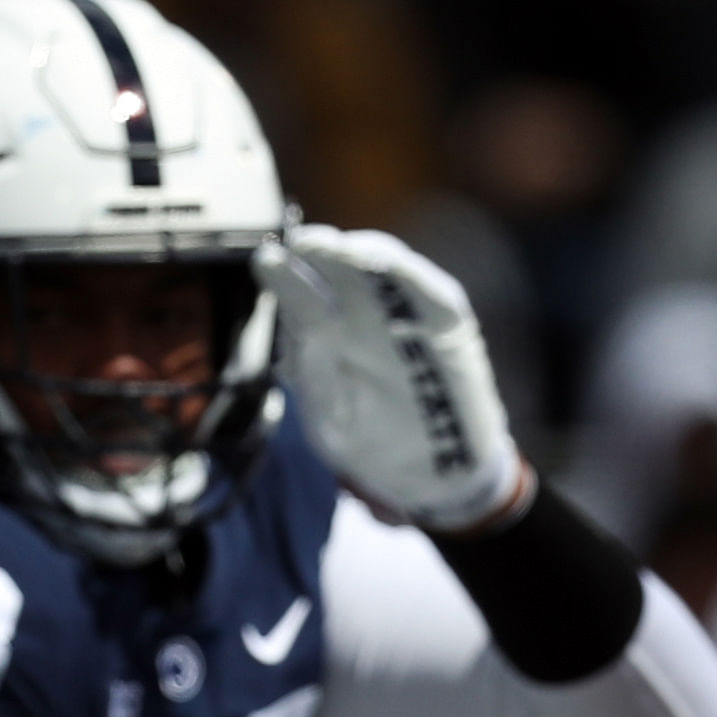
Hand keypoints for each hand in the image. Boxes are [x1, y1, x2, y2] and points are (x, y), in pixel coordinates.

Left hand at [261, 225, 523, 531]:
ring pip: (385, 273)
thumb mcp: (331, 419)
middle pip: (341, 274)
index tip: (268, 260)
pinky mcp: (448, 326)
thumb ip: (315, 377)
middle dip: (323, 255)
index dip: (287, 278)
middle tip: (304, 242)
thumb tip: (299, 333)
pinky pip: (432, 295)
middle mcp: (364, 319)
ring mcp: (407, 318)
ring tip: (342, 247)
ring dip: (364, 255)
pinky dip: (412, 277)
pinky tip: (389, 264)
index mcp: (326, 338)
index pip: (304, 299)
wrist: (436, 474)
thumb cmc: (372, 442)